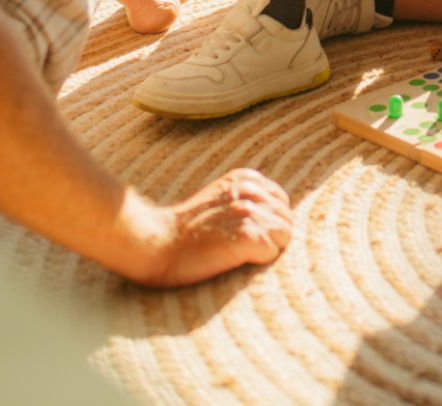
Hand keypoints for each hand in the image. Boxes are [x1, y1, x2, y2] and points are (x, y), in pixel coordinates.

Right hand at [134, 168, 291, 287]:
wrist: (155, 243)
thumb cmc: (183, 230)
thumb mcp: (216, 198)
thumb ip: (243, 198)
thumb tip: (273, 212)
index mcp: (244, 179)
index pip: (281, 200)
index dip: (268, 221)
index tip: (245, 234)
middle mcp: (250, 191)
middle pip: (286, 218)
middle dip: (271, 236)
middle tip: (241, 248)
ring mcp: (250, 213)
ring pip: (285, 236)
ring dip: (266, 249)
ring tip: (237, 254)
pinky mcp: (249, 236)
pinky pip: (273, 253)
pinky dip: (258, 262)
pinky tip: (235, 261)